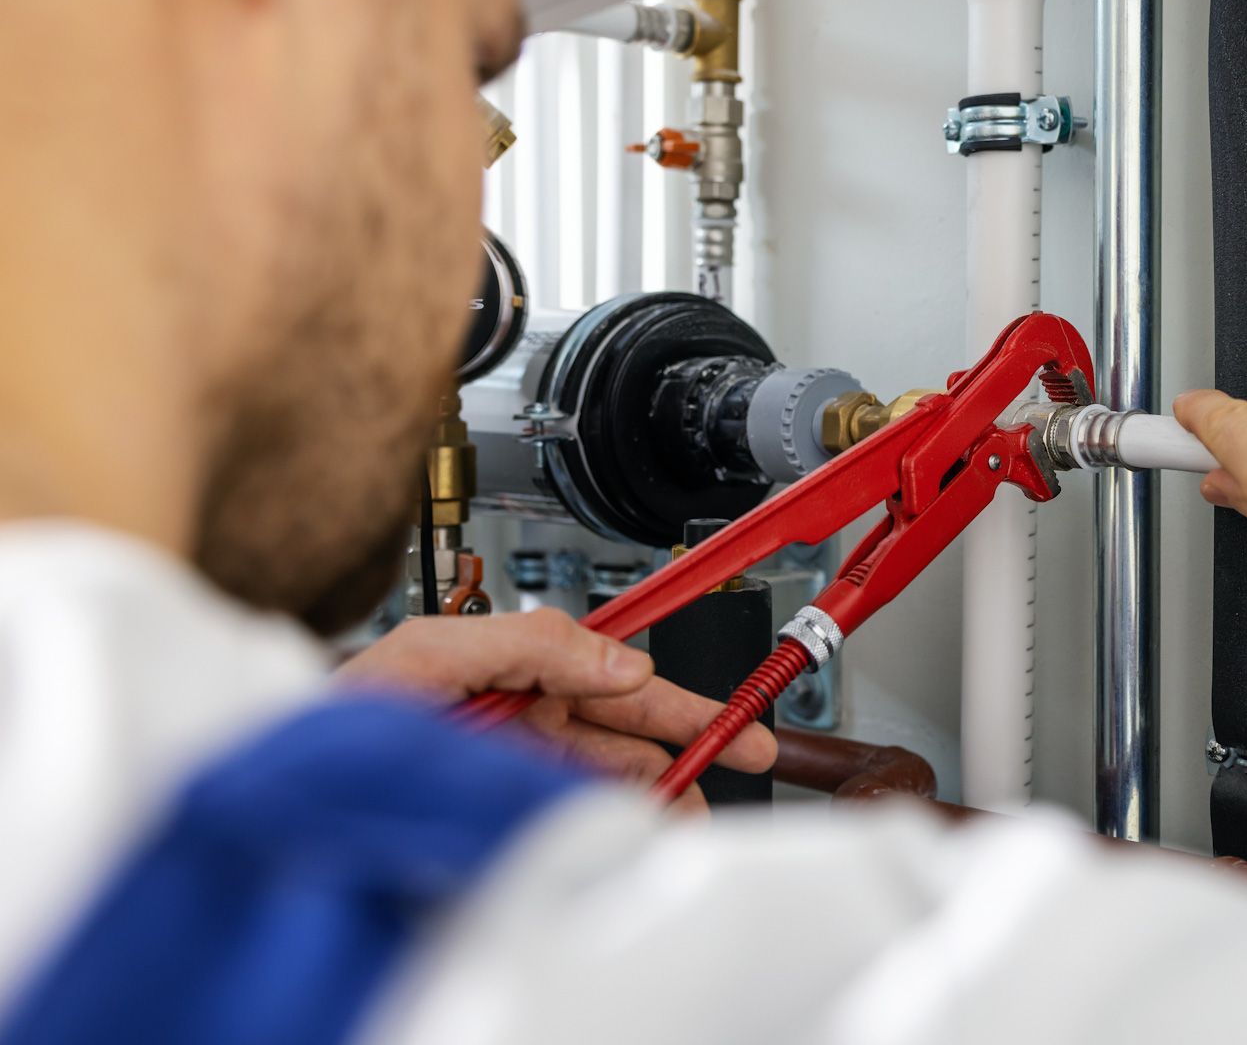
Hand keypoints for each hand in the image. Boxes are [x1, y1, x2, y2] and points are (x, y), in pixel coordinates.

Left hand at [334, 609, 777, 813]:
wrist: (283, 787)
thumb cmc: (334, 715)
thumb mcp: (433, 651)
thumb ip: (530, 641)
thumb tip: (620, 662)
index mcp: (512, 669)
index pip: (616, 678)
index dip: (677, 696)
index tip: (729, 714)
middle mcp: (520, 721)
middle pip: (626, 733)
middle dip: (687, 746)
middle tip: (738, 760)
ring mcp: (513, 772)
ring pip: (607, 782)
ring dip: (654, 794)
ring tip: (686, 816)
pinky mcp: (502, 815)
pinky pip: (571, 819)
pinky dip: (609, 825)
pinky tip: (632, 831)